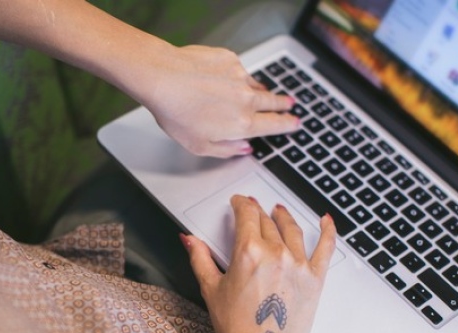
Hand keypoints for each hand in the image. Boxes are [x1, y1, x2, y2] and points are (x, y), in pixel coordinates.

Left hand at [137, 45, 298, 157]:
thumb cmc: (176, 112)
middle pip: (272, 102)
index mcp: (242, 124)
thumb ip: (226, 150)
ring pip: (257, 85)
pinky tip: (223, 79)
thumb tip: (243, 148)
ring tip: (260, 94)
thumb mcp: (199, 146)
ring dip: (261, 91)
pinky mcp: (229, 58)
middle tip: (289, 105)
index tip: (294, 124)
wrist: (163, 77)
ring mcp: (239, 76)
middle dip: (282, 105)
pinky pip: (239, 70)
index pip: (275, 126)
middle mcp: (246, 99)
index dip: (287, 125)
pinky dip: (236, 76)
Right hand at [182, 196, 335, 332]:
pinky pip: (325, 247)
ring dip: (283, 217)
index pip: (246, 215)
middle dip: (258, 212)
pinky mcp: (315, 279)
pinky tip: (325, 220)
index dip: (241, 204)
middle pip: (267, 222)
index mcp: (248, 252)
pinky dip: (327, 231)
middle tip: (253, 210)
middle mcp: (275, 253)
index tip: (239, 203)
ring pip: (292, 230)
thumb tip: (190, 240)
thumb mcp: (211, 289)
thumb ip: (200, 258)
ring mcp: (298, 265)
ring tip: (279, 212)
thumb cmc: (236, 327)